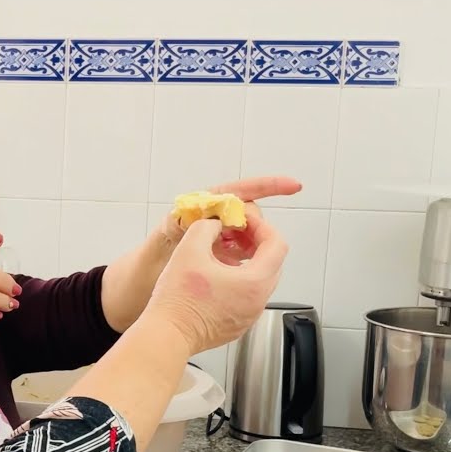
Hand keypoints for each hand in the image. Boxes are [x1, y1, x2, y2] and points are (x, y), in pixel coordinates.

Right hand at [145, 217, 288, 353]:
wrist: (167, 335)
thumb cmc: (178, 300)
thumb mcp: (190, 249)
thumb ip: (207, 227)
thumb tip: (215, 224)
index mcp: (254, 282)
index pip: (276, 245)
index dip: (262, 226)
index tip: (245, 221)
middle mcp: (257, 302)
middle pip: (271, 263)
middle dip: (255, 244)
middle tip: (234, 234)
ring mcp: (248, 316)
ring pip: (258, 281)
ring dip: (245, 264)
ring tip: (221, 255)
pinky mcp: (236, 325)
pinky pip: (246, 298)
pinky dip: (237, 283)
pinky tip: (214, 278)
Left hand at [154, 176, 301, 264]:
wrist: (157, 266)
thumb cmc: (162, 242)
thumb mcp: (173, 227)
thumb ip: (195, 220)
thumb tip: (217, 218)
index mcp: (210, 200)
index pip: (245, 190)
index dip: (271, 185)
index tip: (294, 186)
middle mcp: (221, 212)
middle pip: (251, 212)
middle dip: (253, 226)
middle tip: (236, 242)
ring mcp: (226, 230)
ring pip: (251, 232)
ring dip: (249, 242)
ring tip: (231, 253)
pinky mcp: (227, 247)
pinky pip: (246, 248)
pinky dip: (246, 255)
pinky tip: (236, 263)